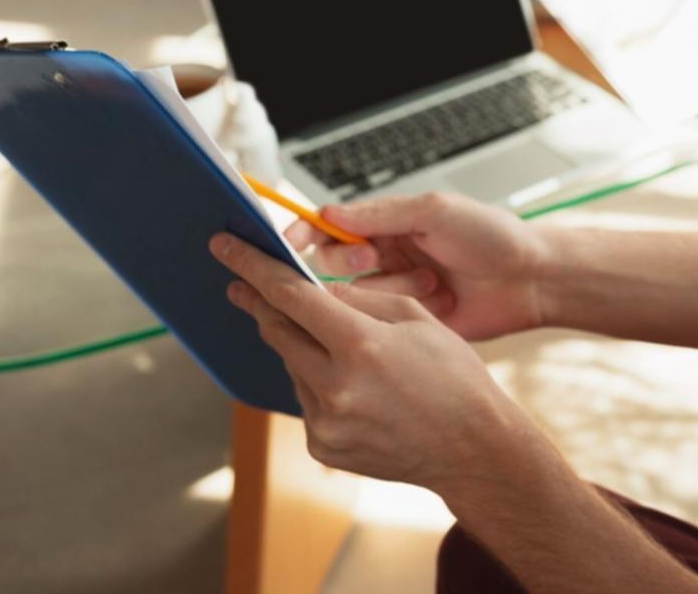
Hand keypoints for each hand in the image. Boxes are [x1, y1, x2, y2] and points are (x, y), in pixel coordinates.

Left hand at [210, 231, 534, 489]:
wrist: (473, 449)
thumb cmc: (454, 377)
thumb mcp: (416, 318)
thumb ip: (359, 299)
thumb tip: (314, 290)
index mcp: (361, 346)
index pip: (290, 295)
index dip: (253, 267)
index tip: (225, 247)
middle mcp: (336, 387)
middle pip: (278, 331)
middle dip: (262, 304)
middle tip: (246, 285)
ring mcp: (326, 423)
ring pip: (292, 365)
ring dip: (303, 346)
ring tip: (343, 348)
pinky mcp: (323, 447)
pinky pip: (306, 400)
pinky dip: (319, 383)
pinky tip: (355, 387)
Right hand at [284, 192, 548, 341]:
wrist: (533, 280)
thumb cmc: (493, 236)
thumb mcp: (437, 212)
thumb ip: (382, 214)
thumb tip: (328, 213)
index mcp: (389, 224)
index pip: (330, 227)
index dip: (304, 235)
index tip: (287, 244)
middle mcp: (387, 256)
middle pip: (334, 264)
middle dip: (349, 262)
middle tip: (374, 258)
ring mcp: (397, 291)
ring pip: (357, 297)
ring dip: (390, 288)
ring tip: (433, 282)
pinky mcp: (409, 324)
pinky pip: (381, 324)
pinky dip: (400, 314)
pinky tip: (437, 303)